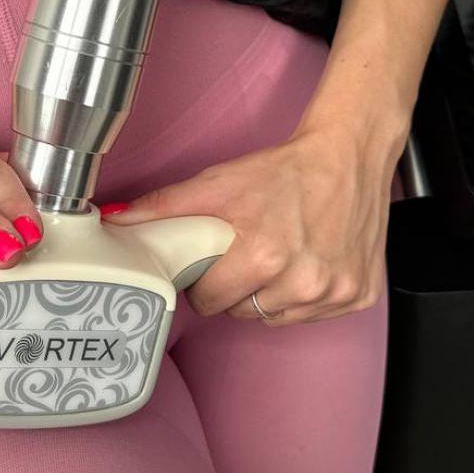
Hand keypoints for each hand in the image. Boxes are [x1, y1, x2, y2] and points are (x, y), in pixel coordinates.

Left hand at [100, 124, 398, 325]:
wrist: (348, 155)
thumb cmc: (284, 169)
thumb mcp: (217, 182)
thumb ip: (164, 207)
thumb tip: (115, 222)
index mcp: (262, 257)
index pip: (210, 302)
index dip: (205, 283)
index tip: (212, 265)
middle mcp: (301, 282)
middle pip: (242, 313)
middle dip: (236, 290)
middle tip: (246, 256)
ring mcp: (334, 292)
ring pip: (277, 317)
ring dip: (271, 296)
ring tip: (277, 258)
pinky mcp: (358, 296)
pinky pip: (313, 315)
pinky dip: (306, 297)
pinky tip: (307, 263)